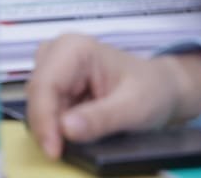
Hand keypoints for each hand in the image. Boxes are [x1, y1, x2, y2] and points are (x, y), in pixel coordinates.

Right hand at [26, 34, 200, 158]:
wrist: (162, 89)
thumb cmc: (152, 91)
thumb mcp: (134, 108)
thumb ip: (101, 119)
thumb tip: (66, 130)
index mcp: (74, 48)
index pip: (46, 85)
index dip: (44, 119)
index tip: (52, 150)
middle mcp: (57, 52)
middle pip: (37, 93)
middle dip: (47, 124)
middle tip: (60, 153)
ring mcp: (54, 66)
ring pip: (38, 102)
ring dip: (51, 125)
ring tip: (77, 140)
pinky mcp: (56, 82)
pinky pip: (46, 107)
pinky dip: (56, 125)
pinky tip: (75, 133)